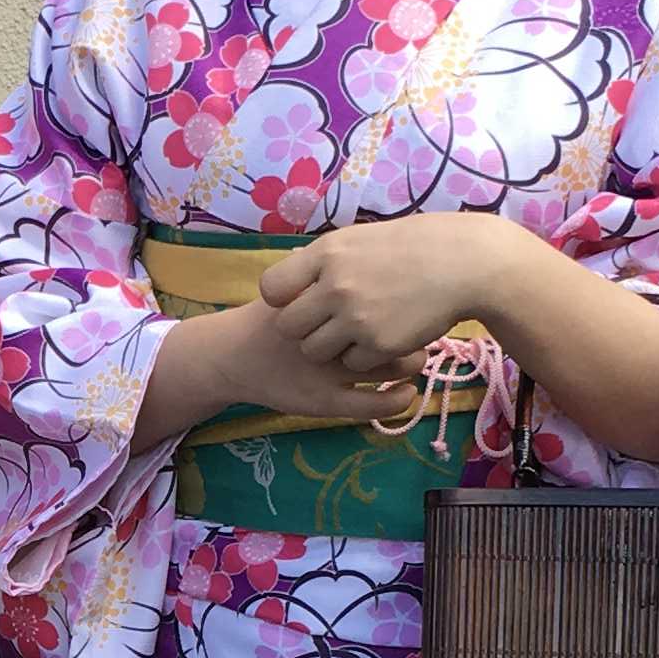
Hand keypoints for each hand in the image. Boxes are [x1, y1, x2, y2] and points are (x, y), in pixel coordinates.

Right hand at [134, 299, 423, 449]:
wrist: (234, 354)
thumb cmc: (274, 317)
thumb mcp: (301, 283)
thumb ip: (334, 270)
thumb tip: (378, 251)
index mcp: (325, 297)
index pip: (383, 290)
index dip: (410, 295)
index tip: (420, 296)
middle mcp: (331, 333)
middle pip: (390, 327)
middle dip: (413, 328)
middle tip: (424, 326)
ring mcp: (330, 371)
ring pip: (388, 366)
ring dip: (412, 362)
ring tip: (418, 355)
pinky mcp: (325, 402)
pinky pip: (371, 406)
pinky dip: (396, 400)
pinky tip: (407, 393)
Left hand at [257, 215, 510, 381]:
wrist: (463, 264)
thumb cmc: (413, 247)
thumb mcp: (360, 239)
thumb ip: (326, 260)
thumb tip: (295, 275)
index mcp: (327, 253)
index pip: (272, 288)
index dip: (281, 300)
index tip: (300, 300)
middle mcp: (335, 286)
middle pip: (288, 326)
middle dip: (303, 330)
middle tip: (327, 324)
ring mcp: (356, 318)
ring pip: (315, 351)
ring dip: (331, 347)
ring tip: (355, 332)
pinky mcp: (379, 344)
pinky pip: (352, 364)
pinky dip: (364, 357)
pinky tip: (383, 337)